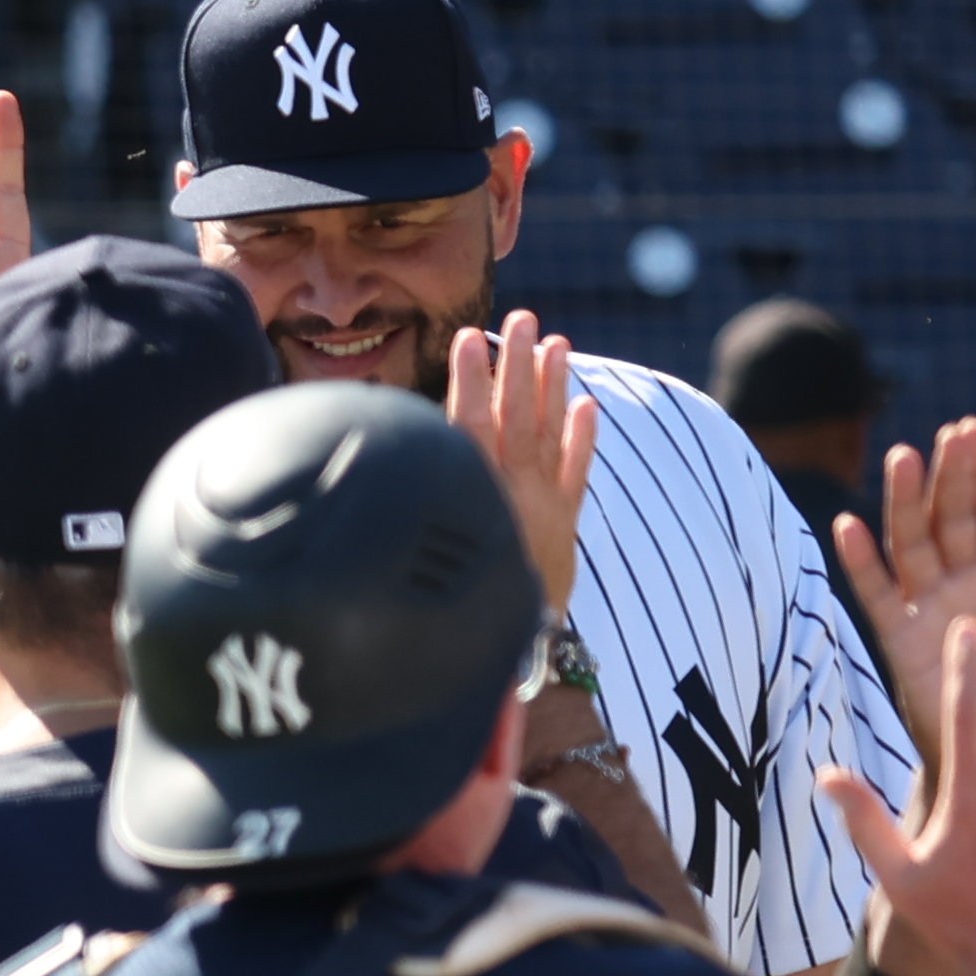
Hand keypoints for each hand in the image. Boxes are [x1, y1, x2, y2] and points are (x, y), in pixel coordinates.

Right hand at [438, 309, 600, 659]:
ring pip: (549, 433)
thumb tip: (387, 461)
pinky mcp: (563, 526)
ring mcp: (542, 505)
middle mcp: (510, 491)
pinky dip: (584, 439)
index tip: (469, 340)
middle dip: (518, 364)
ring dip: (554, 385)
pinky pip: (578, 474)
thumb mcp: (420, 551)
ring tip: (559, 343)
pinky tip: (587, 406)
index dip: (470, 379)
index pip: (469, 422)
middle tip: (522, 320)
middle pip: (515, 415)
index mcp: (470, 492)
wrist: (502, 655)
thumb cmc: (444, 610)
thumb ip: (415, 502)